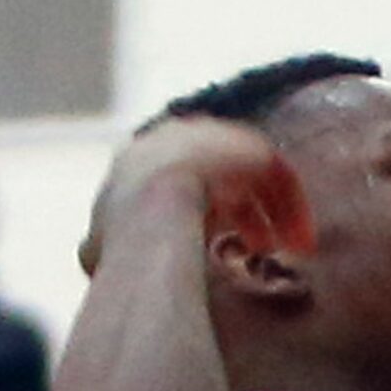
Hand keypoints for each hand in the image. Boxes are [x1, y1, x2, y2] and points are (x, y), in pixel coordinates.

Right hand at [81, 118, 312, 274]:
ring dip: (275, 212)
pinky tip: (302, 239)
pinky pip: (278, 175)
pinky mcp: (250, 146)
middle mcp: (175, 137)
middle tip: (263, 245)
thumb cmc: (124, 248)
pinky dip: (291, 207)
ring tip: (289, 249)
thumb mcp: (97, 246)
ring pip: (253, 176)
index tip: (218, 236)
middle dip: (244, 211)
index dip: (203, 209)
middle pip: (221, 173)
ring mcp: (212, 136)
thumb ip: (100, 242)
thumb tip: (89, 254)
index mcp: (138, 156)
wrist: (151, 222)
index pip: (178, 176)